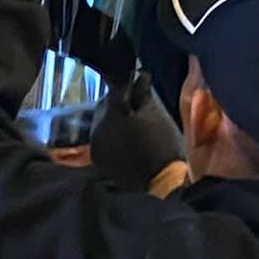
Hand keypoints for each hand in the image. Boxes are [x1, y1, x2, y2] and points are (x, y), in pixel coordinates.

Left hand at [90, 73, 186, 194]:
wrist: (163, 183)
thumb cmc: (162, 145)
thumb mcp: (155, 114)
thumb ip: (142, 93)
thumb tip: (139, 75)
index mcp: (108, 117)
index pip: (114, 91)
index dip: (128, 84)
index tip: (138, 81)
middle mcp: (95, 132)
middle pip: (105, 108)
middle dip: (120, 104)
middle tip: (139, 103)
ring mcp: (96, 149)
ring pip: (104, 125)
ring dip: (116, 120)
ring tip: (136, 122)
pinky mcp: (101, 163)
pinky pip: (106, 141)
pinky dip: (115, 136)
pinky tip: (131, 139)